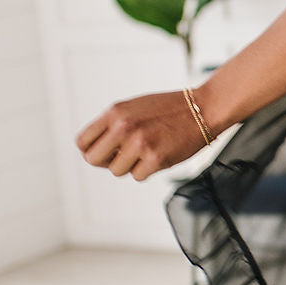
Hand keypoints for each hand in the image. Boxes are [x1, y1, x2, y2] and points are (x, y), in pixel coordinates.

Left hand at [75, 89, 214, 180]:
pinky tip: (159, 155)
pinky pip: (137, 176)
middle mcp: (123, 127)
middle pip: (93, 159)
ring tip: (146, 152)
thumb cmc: (170, 108)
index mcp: (115, 112)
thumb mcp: (133, 108)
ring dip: (130, 166)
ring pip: (116, 171)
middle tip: (121, 157)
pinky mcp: (156, 159)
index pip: (82, 141)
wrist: (203, 108)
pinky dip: (147, 171)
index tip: (104, 151)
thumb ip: (113, 124)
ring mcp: (139, 144)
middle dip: (106, 161)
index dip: (91, 150)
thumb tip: (97, 148)